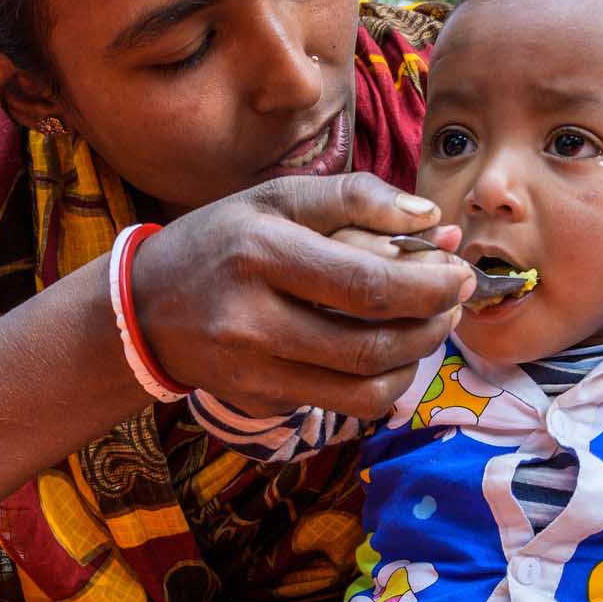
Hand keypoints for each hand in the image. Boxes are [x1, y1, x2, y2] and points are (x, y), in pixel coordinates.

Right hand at [130, 173, 475, 418]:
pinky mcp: (258, 401)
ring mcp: (252, 370)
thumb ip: (357, 199)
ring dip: (414, 361)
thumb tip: (434, 219)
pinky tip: (386, 354)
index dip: (429, 286)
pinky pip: (340, 403)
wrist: (142, 311)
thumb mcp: (276, 198)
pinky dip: (379, 382)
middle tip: (452, 304)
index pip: (367, 285)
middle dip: (432, 326)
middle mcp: (252, 318)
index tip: (459, 274)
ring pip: (364, 388)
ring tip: (427, 329)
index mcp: (260, 251)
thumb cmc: (221, 242)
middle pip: (372, 344)